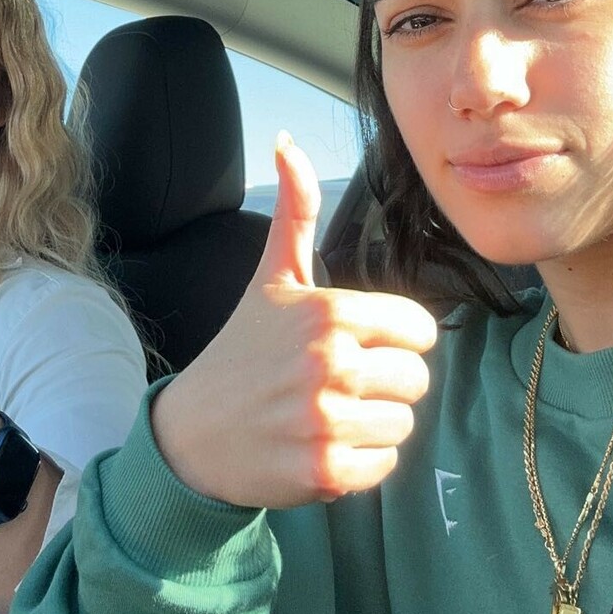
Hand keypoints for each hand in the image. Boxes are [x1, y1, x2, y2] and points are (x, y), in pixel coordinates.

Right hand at [151, 136, 436, 508]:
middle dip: (386, 386)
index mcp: (330, 313)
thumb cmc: (241, 351)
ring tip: (330, 415)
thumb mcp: (271, 279)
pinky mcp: (324, 471)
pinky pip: (384, 466)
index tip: (360, 347)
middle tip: (340, 386)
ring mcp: (326, 419)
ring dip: (375, 425)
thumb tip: (287, 142)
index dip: (395, 341)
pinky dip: (363, 463)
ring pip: (404, 425)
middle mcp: (330, 363)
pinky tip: (325, 446)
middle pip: (416, 380)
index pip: (419, 331)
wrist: (193, 435)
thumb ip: (295, 213)